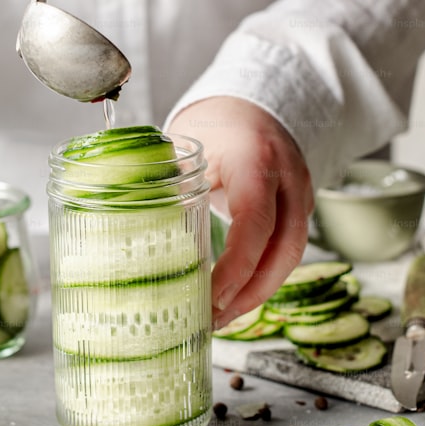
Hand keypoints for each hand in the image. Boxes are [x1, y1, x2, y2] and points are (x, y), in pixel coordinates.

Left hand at [168, 97, 313, 328]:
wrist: (253, 106)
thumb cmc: (215, 124)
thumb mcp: (185, 146)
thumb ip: (165, 184)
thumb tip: (123, 226)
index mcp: (256, 159)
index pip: (255, 222)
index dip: (237, 266)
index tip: (212, 296)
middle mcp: (289, 179)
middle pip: (285, 250)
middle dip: (251, 293)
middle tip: (214, 319)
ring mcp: (301, 195)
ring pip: (290, 256)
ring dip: (257, 292)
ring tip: (221, 317)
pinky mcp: (299, 209)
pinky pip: (286, 250)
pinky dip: (262, 277)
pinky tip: (236, 296)